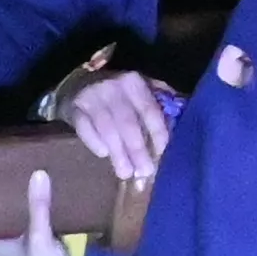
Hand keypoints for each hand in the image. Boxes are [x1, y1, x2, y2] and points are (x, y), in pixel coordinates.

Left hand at [2, 182, 76, 255]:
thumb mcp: (40, 238)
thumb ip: (38, 207)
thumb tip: (37, 173)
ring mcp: (14, 252)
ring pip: (8, 224)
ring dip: (10, 207)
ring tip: (14, 178)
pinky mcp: (31, 253)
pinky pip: (24, 228)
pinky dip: (26, 216)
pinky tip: (34, 199)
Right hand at [50, 67, 175, 186]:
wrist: (77, 84)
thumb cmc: (117, 93)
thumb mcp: (139, 90)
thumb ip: (159, 103)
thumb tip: (182, 120)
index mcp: (134, 82)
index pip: (150, 110)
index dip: (158, 133)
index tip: (163, 154)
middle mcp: (113, 87)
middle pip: (128, 123)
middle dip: (138, 150)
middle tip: (145, 172)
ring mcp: (92, 97)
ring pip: (107, 129)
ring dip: (118, 153)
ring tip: (126, 173)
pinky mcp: (74, 108)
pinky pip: (85, 129)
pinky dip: (94, 142)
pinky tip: (103, 155)